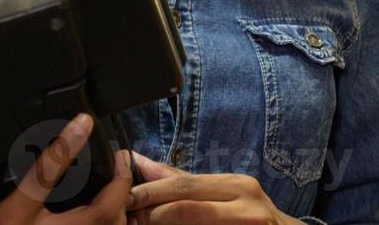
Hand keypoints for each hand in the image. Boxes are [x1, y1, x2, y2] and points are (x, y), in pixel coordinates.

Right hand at [0, 113, 132, 223]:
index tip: (84, 122)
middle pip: (99, 214)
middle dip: (118, 185)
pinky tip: (109, 208)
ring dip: (120, 207)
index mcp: (12, 220)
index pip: (45, 176)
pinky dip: (110, 224)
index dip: (67, 145)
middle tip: (122, 158)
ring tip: (121, 180)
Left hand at [122, 152, 302, 223]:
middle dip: (152, 212)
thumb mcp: (222, 194)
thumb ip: (182, 181)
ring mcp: (252, 224)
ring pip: (195, 222)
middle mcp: (247, 202)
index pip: (184, 185)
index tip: (126, 198)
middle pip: (187, 206)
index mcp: (237, 185)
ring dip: (163, 224)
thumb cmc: (250, 216)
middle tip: (129, 217)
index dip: (150, 191)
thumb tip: (138, 161)